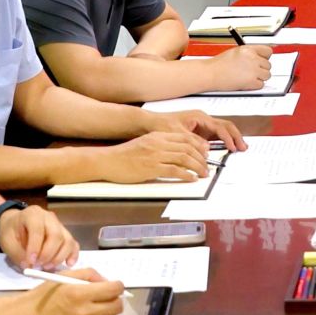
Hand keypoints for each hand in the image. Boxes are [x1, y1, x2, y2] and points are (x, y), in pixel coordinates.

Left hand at [0, 204, 79, 270]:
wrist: (15, 224)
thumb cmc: (11, 231)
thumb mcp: (7, 241)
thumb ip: (17, 253)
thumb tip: (29, 266)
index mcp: (32, 214)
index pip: (38, 230)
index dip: (35, 247)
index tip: (31, 262)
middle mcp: (49, 217)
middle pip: (56, 235)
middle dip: (48, 254)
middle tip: (39, 266)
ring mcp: (59, 225)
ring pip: (67, 240)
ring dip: (59, 257)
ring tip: (47, 267)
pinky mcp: (65, 234)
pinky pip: (73, 244)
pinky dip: (72, 255)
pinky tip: (68, 264)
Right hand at [20, 270, 132, 314]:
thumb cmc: (41, 297)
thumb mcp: (62, 277)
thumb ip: (88, 274)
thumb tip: (108, 281)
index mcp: (78, 294)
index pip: (113, 289)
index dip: (117, 285)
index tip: (113, 285)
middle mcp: (84, 313)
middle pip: (116, 305)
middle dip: (115, 298)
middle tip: (106, 297)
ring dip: (111, 313)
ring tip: (101, 309)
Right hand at [88, 129, 207, 184]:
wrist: (108, 160)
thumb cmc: (124, 155)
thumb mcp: (144, 144)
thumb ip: (159, 145)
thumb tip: (175, 153)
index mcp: (157, 136)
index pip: (184, 138)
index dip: (198, 145)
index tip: (205, 152)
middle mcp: (158, 143)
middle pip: (187, 148)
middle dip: (201, 157)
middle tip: (207, 165)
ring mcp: (155, 155)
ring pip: (184, 158)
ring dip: (197, 166)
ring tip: (203, 173)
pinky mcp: (151, 168)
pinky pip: (174, 170)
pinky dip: (186, 175)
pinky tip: (191, 179)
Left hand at [156, 109, 245, 150]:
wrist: (150, 123)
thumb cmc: (162, 125)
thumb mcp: (177, 134)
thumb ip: (193, 140)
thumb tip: (207, 148)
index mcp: (200, 116)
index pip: (219, 127)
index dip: (228, 138)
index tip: (233, 147)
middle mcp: (204, 119)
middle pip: (226, 126)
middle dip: (236, 136)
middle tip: (243, 147)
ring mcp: (203, 125)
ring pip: (223, 130)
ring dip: (232, 138)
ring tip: (240, 148)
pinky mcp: (200, 132)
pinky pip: (216, 136)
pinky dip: (224, 141)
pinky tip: (229, 149)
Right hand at [206, 45, 272, 91]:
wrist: (210, 73)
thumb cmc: (219, 64)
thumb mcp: (236, 52)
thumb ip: (249, 53)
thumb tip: (259, 57)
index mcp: (249, 49)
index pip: (268, 51)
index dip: (265, 57)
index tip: (263, 60)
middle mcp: (252, 58)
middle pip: (268, 65)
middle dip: (261, 69)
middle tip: (252, 71)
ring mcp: (253, 70)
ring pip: (267, 75)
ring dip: (260, 77)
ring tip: (248, 77)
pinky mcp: (251, 81)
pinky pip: (261, 84)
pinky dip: (255, 85)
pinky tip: (246, 83)